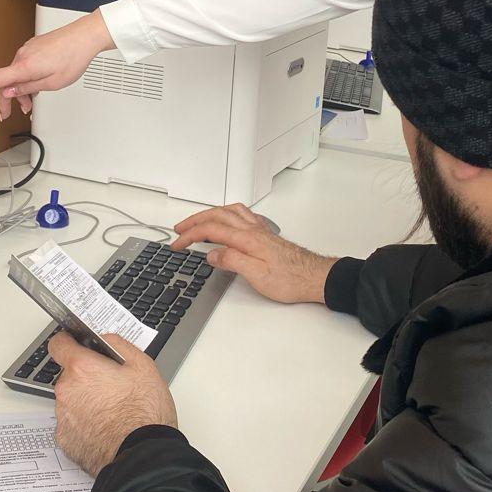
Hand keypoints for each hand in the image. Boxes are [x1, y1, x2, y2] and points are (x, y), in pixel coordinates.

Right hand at [0, 12, 115, 120]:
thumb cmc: (72, 58)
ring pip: (16, 75)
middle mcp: (22, 56)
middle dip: (6, 99)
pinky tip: (37, 85)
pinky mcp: (33, 48)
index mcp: (24, 66)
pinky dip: (26, 78)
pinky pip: (24, 66)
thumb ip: (27, 88)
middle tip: (7, 114)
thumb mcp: (51, 83)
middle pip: (5, 81)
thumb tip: (9, 91)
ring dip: (20, 90)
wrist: (85, 37)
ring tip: (31, 103)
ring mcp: (27, 50)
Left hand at [47, 332, 175, 475]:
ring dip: (85, 402)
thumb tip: (104, 339)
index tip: (76, 346)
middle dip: (86, 378)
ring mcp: (63, 418)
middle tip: (111, 387)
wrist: (143, 456)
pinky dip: (85, 425)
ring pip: (71, 402)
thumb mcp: (143, 366)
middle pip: (68, 376)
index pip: (59, 345)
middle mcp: (66, 392)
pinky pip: (72, 425)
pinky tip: (106, 430)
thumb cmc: (145, 413)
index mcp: (82, 369)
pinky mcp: (66, 441)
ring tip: (113, 413)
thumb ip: (117, 345)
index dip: (68, 343)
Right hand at [171, 204, 335, 304]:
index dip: (190, 236)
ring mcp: (260, 230)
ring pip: (229, 211)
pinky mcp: (266, 234)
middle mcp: (253, 230)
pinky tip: (227, 219)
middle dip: (194, 221)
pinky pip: (242, 214)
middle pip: (217, 216)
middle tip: (179, 230)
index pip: (211, 231)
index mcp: (247, 239)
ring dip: (209, 214)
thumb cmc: (291, 279)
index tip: (177, 244)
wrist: (315, 277)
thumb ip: (233, 261)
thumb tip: (212, 254)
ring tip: (197, 221)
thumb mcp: (258, 276)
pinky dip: (227, 213)